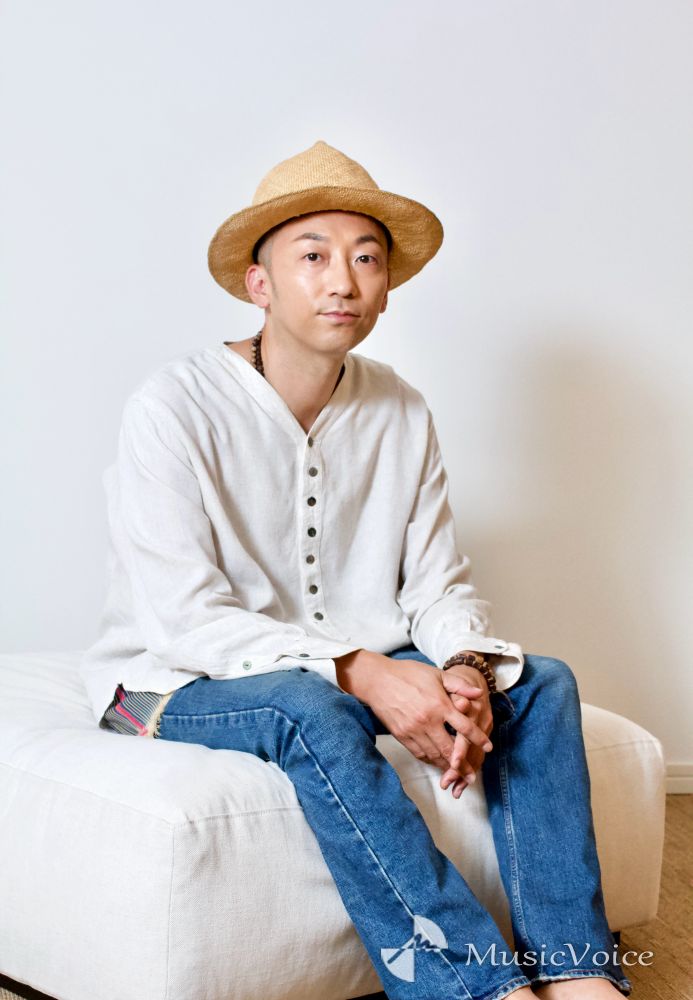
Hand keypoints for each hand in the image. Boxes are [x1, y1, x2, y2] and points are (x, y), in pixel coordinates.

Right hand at [364, 656, 492, 779]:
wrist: (378, 680)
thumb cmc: (408, 674)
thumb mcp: (436, 674)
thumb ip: (459, 685)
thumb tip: (479, 693)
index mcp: (440, 704)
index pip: (465, 727)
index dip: (479, 739)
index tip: (488, 747)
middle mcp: (428, 721)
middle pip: (450, 749)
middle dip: (464, 765)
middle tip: (473, 775)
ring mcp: (414, 730)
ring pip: (435, 755)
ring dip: (447, 766)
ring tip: (457, 774)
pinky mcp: (402, 736)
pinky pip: (419, 754)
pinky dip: (430, 761)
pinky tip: (437, 763)